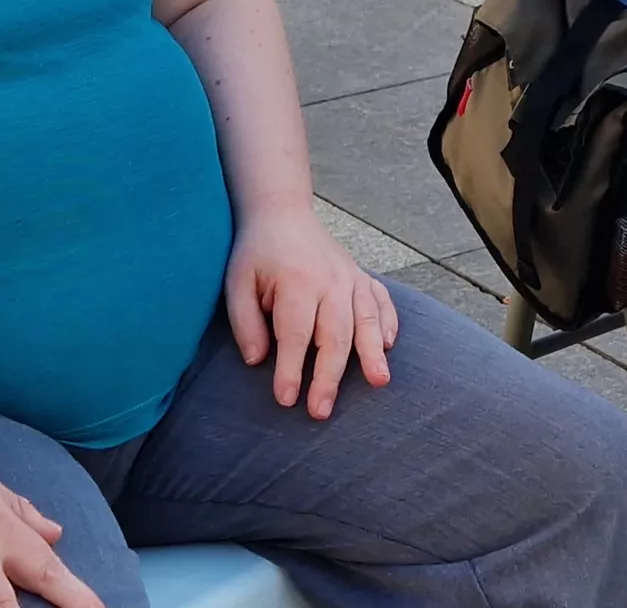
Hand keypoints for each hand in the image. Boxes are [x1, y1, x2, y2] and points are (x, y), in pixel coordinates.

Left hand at [223, 207, 397, 419]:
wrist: (283, 214)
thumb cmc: (257, 254)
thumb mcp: (237, 283)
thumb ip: (246, 322)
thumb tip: (258, 361)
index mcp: (296, 281)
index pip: (295, 333)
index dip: (291, 369)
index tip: (286, 399)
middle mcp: (329, 280)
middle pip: (334, 334)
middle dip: (329, 376)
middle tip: (321, 410)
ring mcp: (350, 277)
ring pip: (365, 320)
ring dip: (372, 352)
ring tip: (378, 381)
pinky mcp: (363, 277)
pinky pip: (381, 301)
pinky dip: (388, 323)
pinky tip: (388, 347)